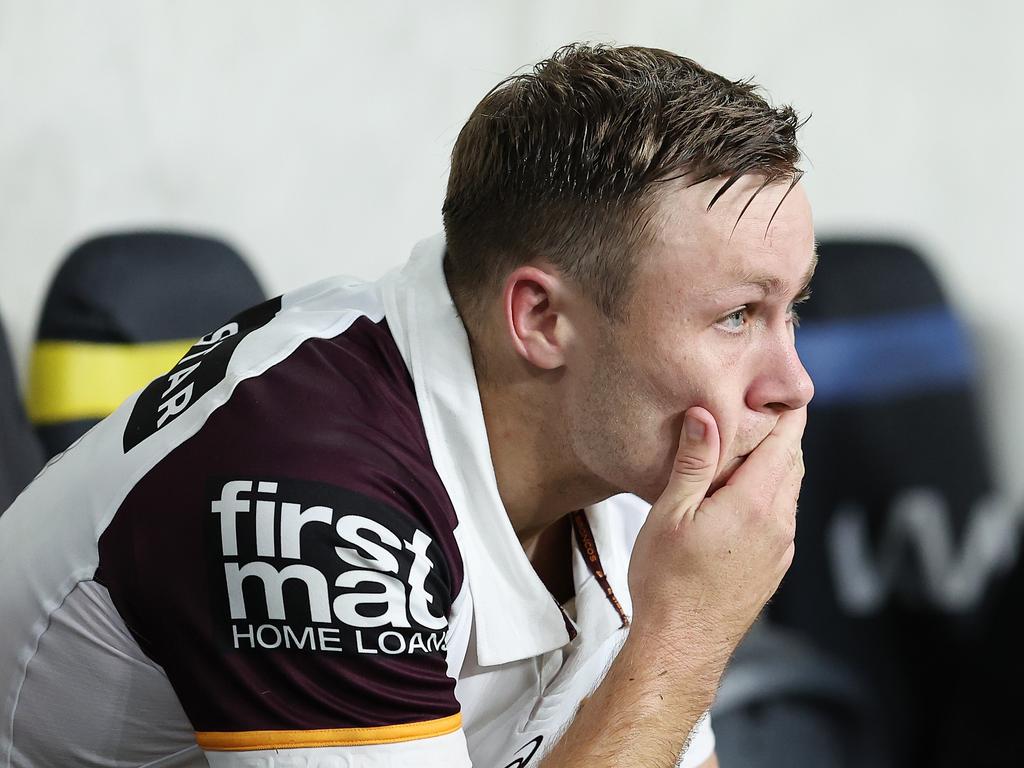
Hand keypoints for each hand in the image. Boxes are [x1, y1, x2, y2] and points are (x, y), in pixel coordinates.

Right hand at [627, 406, 805, 659]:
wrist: (681, 645)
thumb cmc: (666, 581)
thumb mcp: (670, 514)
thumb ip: (693, 462)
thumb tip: (706, 414)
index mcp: (754, 504)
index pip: (786, 442)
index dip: (788, 411)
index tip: (784, 388)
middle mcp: (778, 524)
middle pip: (792, 463)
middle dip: (780, 433)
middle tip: (759, 408)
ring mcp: (780, 548)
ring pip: (787, 491)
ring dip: (773, 466)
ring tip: (742, 449)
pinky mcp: (774, 567)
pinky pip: (780, 518)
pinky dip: (768, 495)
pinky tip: (736, 497)